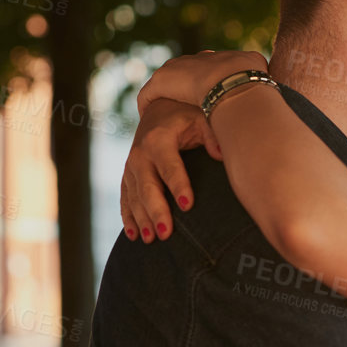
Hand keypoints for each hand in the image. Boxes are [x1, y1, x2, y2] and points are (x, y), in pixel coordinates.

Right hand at [120, 98, 219, 242]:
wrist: (158, 107)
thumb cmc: (185, 115)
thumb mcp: (200, 117)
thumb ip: (211, 134)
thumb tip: (221, 154)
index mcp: (158, 139)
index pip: (170, 167)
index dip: (179, 185)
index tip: (188, 205)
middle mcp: (140, 153)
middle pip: (148, 187)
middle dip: (156, 211)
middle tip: (166, 233)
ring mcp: (131, 165)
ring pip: (134, 196)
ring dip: (142, 219)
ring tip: (152, 240)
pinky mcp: (128, 174)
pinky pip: (125, 197)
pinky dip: (128, 217)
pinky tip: (134, 235)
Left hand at [134, 48, 267, 118]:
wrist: (233, 79)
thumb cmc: (251, 83)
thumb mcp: (263, 80)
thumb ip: (264, 85)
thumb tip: (276, 98)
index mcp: (217, 60)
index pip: (207, 70)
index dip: (204, 85)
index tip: (203, 99)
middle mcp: (194, 60)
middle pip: (184, 74)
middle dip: (181, 89)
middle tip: (179, 108)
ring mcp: (177, 69)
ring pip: (165, 84)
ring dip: (163, 99)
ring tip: (160, 116)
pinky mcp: (162, 81)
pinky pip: (149, 95)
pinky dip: (147, 105)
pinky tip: (147, 118)